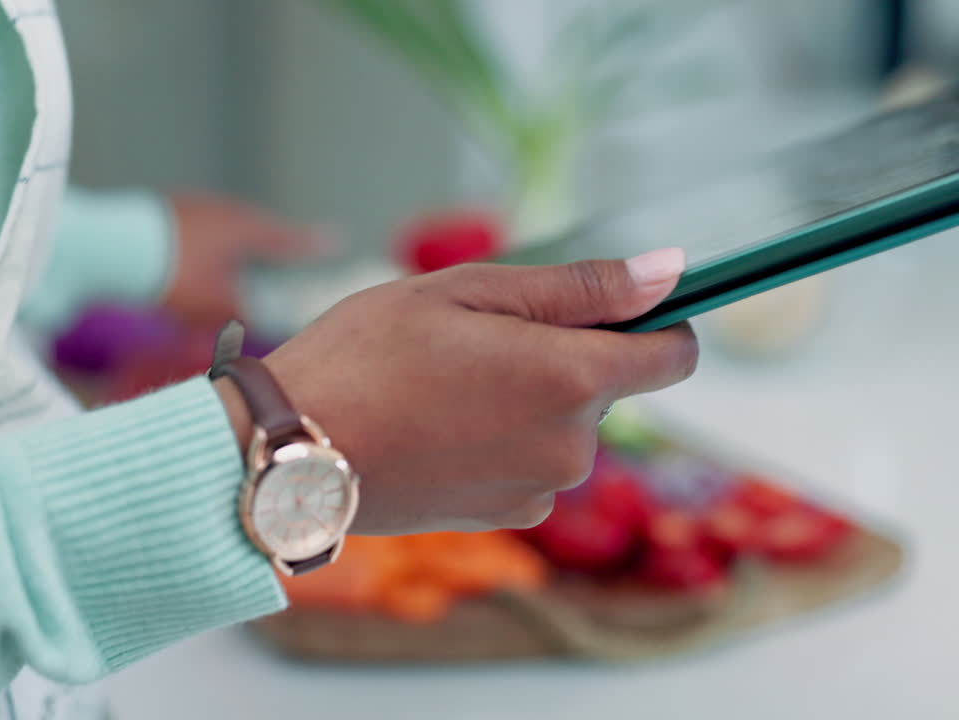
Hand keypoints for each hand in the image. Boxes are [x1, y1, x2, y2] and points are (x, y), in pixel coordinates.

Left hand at [163, 192, 335, 324]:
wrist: (113, 244)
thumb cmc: (176, 274)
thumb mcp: (219, 304)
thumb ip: (246, 313)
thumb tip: (260, 316)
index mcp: (246, 228)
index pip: (288, 238)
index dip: (311, 243)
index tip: (336, 236)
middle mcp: (222, 210)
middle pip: (251, 234)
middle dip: (260, 253)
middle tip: (274, 257)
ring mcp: (187, 208)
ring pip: (215, 240)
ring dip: (219, 267)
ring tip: (215, 288)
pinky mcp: (156, 216)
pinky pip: (185, 242)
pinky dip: (189, 263)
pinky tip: (175, 281)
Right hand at [216, 248, 696, 534]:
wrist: (293, 451)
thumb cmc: (365, 356)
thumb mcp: (467, 292)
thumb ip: (576, 288)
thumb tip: (666, 274)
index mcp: (571, 378)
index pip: (674, 354)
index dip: (654, 323)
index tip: (608, 309)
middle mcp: (572, 445)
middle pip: (606, 386)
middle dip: (560, 356)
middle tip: (474, 340)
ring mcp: (540, 488)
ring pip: (564, 424)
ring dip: (528, 399)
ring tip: (445, 384)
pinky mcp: (507, 515)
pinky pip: (533, 463)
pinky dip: (503, 440)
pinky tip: (440, 425)